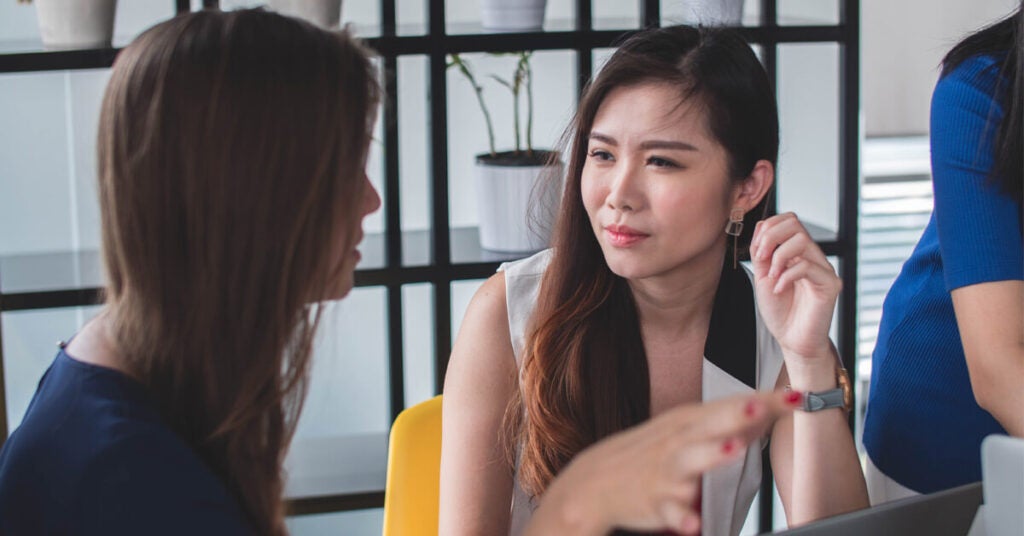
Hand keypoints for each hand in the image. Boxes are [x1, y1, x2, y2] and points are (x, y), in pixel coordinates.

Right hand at [526, 391, 801, 535]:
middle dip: (736, 414)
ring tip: (733, 449)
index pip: (732, 406)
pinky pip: (669, 512)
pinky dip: (680, 517)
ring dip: (711, 454)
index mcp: (688, 422)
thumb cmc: (646, 454)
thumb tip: (770, 409)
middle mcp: (677, 441)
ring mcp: (666, 471)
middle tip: (762, 405)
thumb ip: (726, 423)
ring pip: (690, 462)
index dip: (766, 401)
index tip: (798, 396)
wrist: (594, 482)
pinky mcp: (654, 502)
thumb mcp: (683, 430)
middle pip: (711, 423)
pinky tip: (692, 523)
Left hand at [749, 213, 839, 366]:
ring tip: (772, 277)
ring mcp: (823, 269)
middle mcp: (813, 256)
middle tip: (762, 260)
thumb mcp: (763, 277)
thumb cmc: (780, 311)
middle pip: (795, 222)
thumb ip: (762, 253)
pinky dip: (786, 276)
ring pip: (802, 240)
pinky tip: (779, 290)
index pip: (787, 220)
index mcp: (797, 252)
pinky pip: (808, 266)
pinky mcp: (830, 284)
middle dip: (771, 237)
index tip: (757, 252)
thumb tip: (762, 227)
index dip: (768, 228)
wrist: (792, 340)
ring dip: (779, 256)